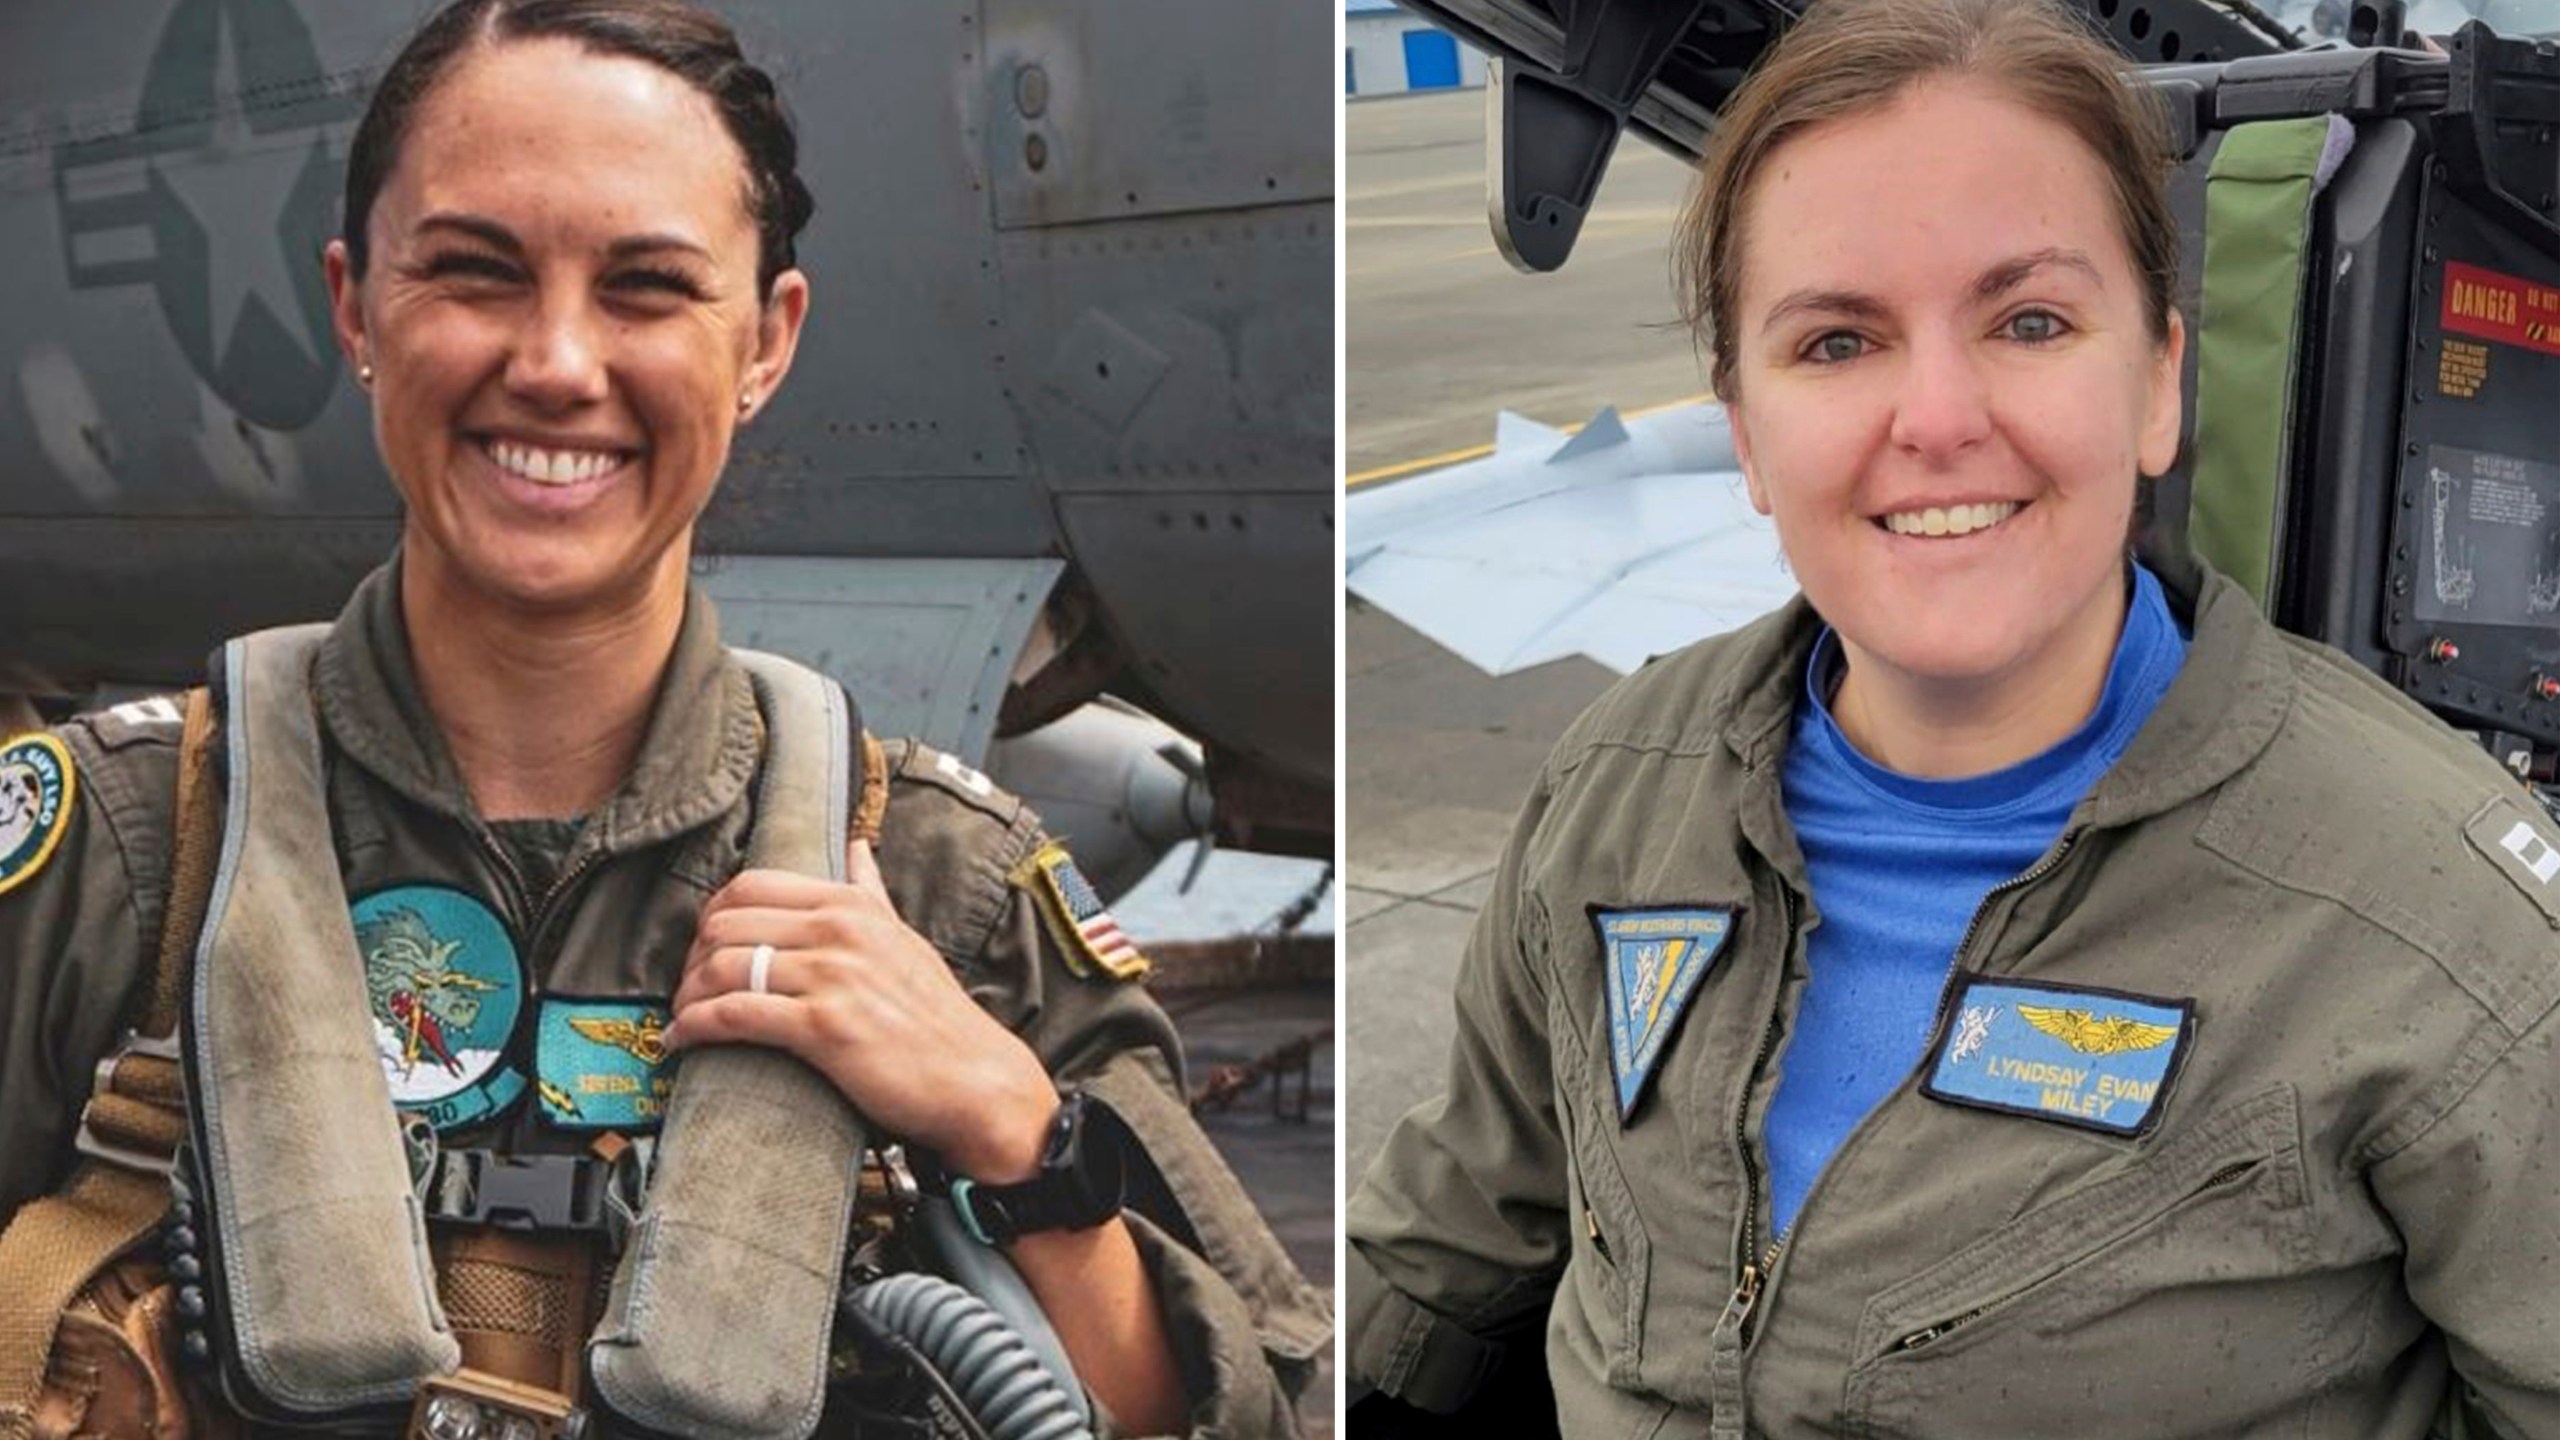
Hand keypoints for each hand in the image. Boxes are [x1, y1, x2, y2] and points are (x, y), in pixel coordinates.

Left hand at [664, 839, 1060, 1180]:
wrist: (975, 1079)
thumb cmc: (937, 1017)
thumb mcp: (905, 939)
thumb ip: (871, 893)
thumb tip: (857, 848)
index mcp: (852, 905)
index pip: (751, 885)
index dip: (712, 917)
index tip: (704, 948)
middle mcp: (840, 930)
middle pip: (726, 923)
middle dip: (692, 958)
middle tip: (687, 989)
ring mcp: (832, 976)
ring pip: (724, 967)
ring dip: (687, 995)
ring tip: (681, 1017)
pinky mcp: (824, 1027)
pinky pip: (734, 1015)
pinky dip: (696, 1027)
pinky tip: (682, 1041)